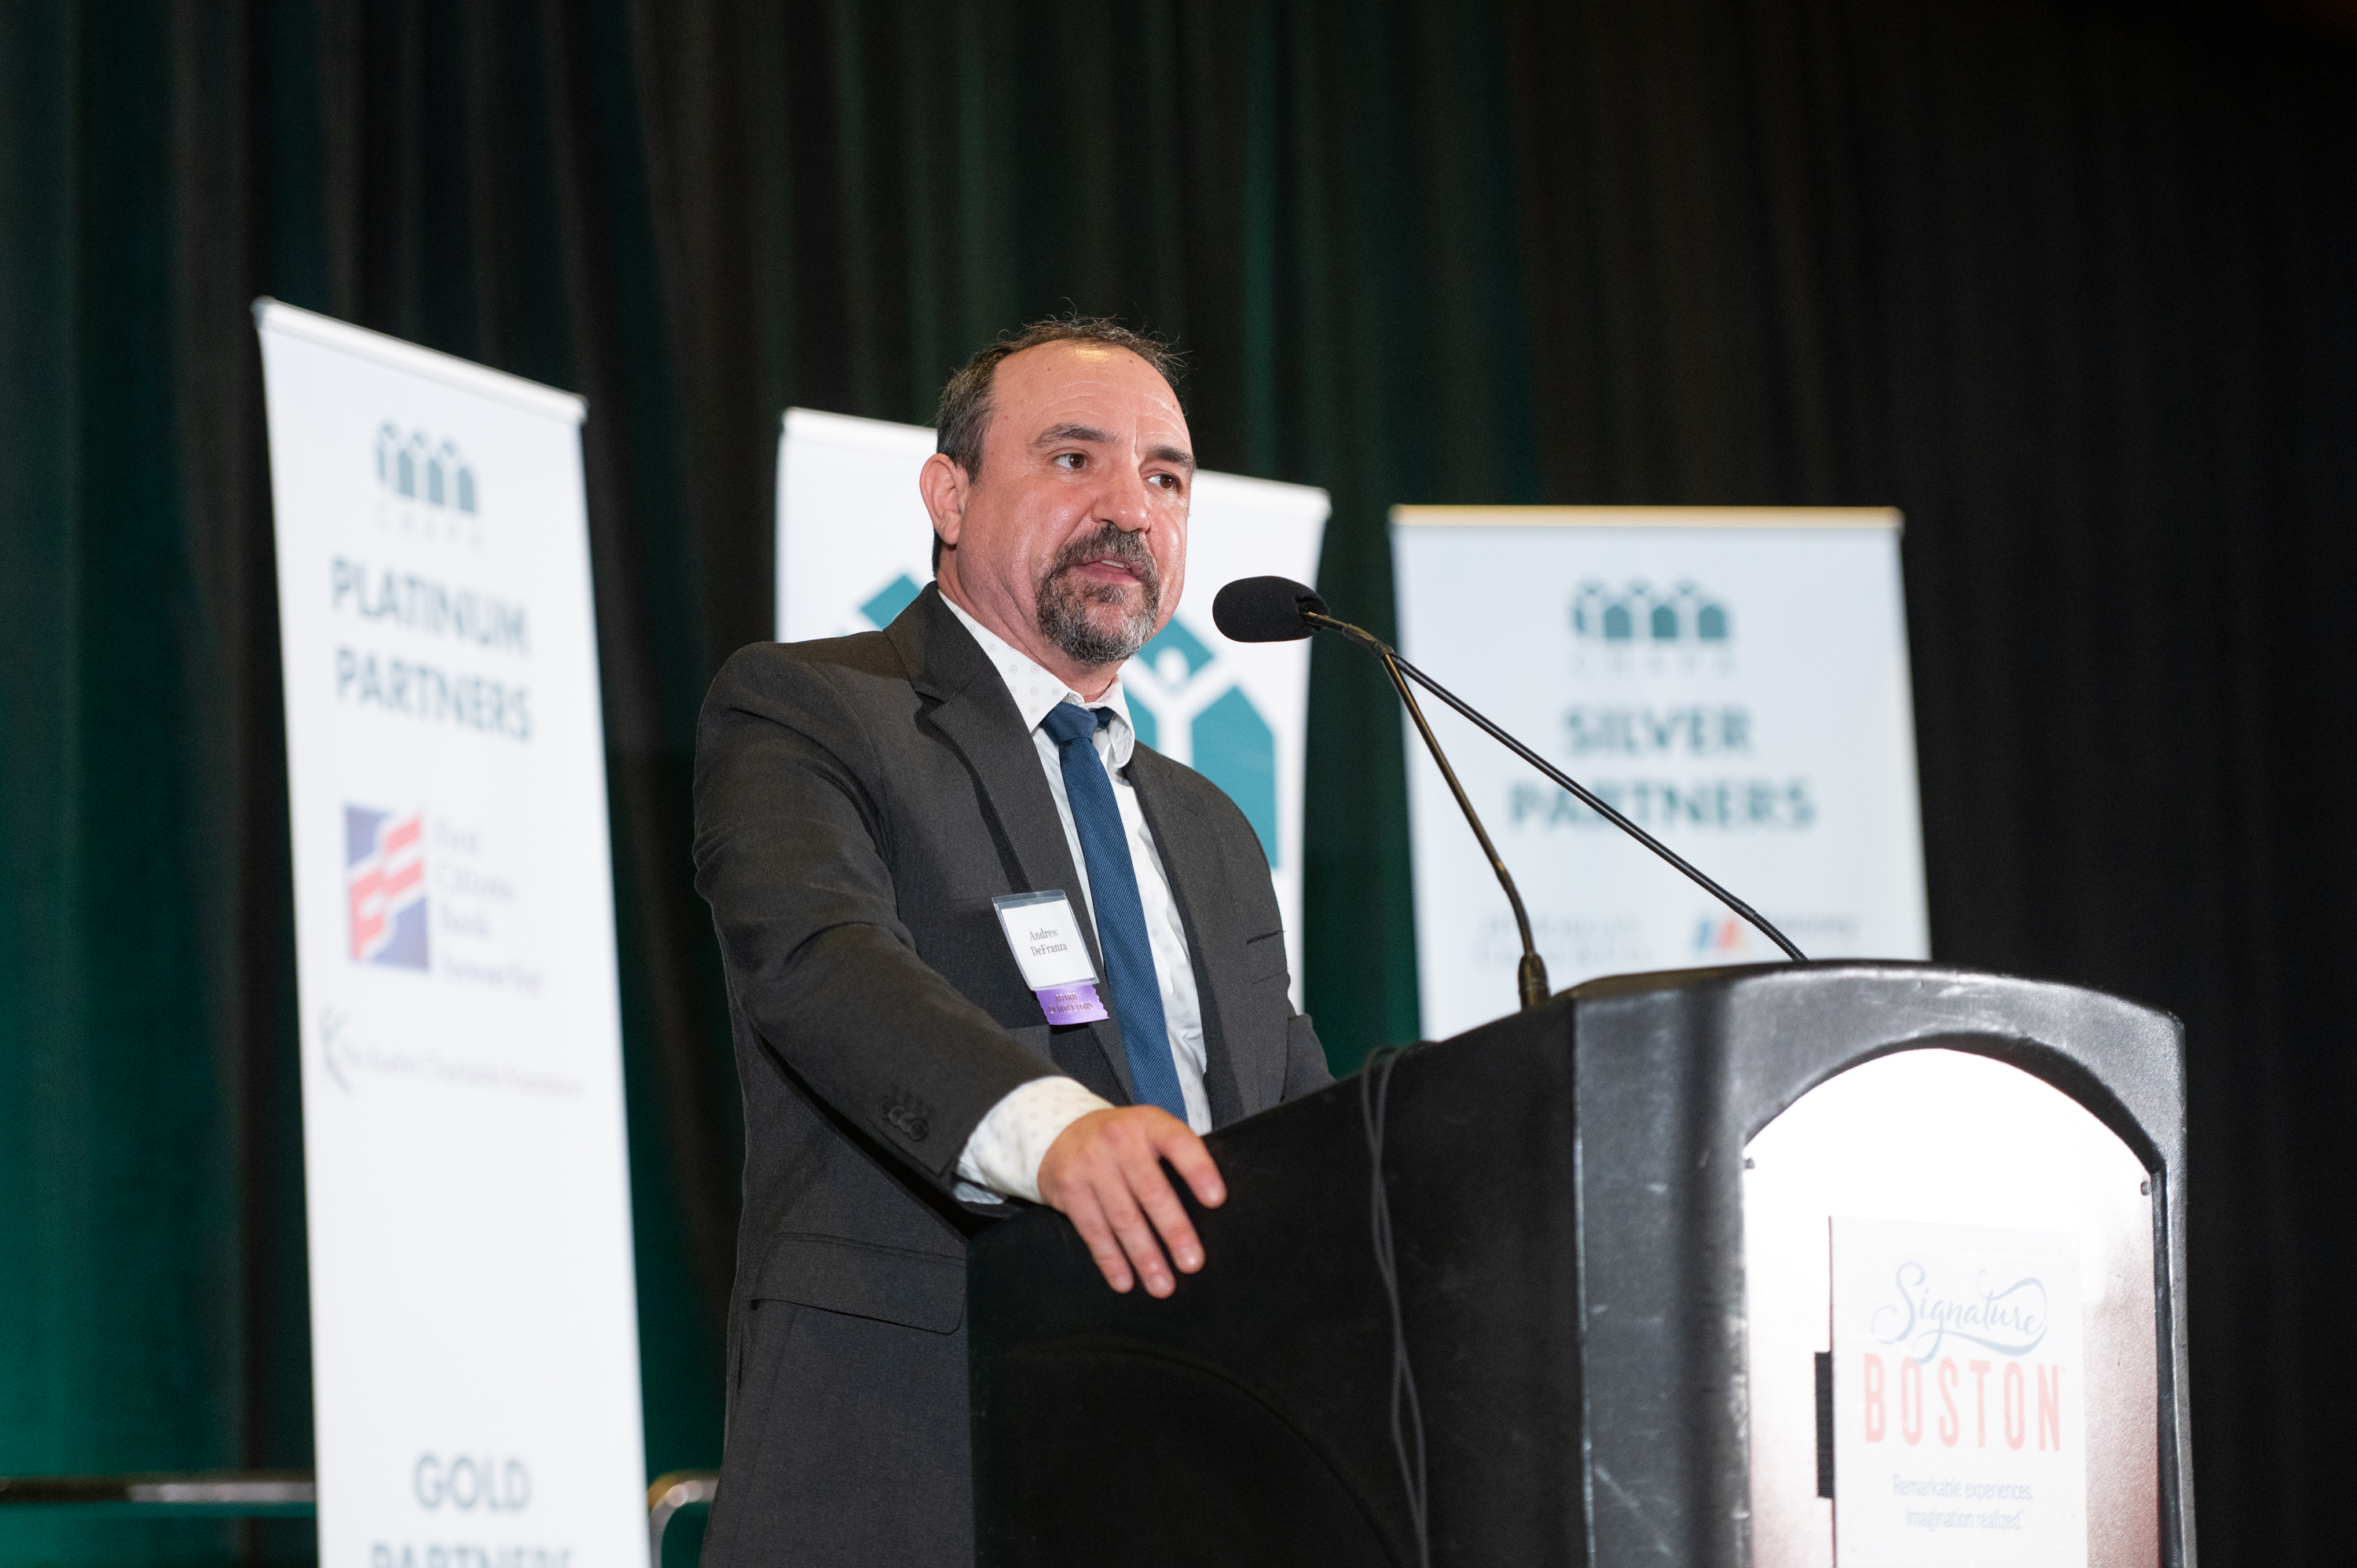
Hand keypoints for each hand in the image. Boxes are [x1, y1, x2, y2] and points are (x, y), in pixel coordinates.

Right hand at [1035, 1106, 1225, 1296]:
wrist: (1061, 1131)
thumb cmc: (1121, 1140)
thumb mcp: (1149, 1131)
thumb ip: (1174, 1157)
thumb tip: (1208, 1209)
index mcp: (1149, 1124)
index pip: (1179, 1143)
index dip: (1199, 1170)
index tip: (1216, 1200)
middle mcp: (1119, 1140)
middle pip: (1151, 1191)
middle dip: (1174, 1231)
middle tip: (1192, 1262)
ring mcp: (1091, 1164)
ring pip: (1123, 1218)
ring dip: (1145, 1257)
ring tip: (1162, 1284)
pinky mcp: (1069, 1188)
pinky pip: (1094, 1230)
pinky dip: (1110, 1260)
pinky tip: (1124, 1280)